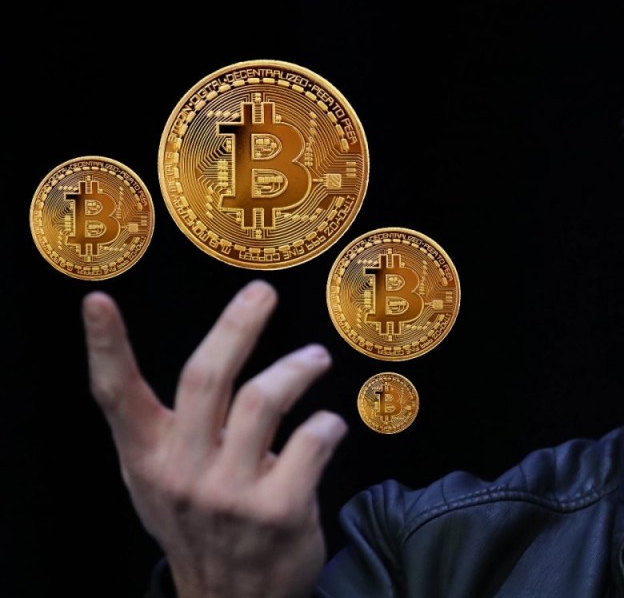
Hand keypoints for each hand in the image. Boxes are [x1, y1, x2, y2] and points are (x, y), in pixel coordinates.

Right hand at [84, 279, 347, 597]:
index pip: (116, 396)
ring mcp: (229, 493)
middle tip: (262, 293)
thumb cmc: (200, 525)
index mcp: (147, 458)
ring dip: (297, 368)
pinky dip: (329, 423)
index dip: (106, 347)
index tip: (98, 300)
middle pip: (206, 378)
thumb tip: (202, 353)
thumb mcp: (162, 481)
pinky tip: (332, 424)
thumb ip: (168, 427)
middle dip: (236, 325)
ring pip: (264, 399)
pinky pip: (311, 441)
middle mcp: (182, 472)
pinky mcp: (278, 510)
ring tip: (315, 359)